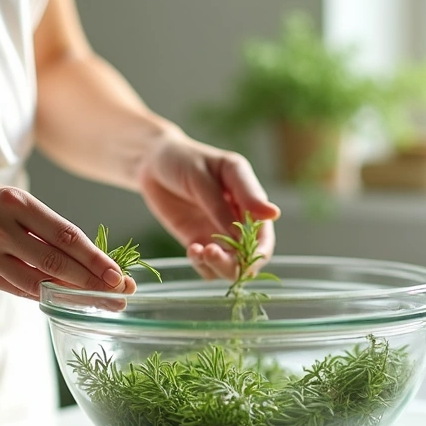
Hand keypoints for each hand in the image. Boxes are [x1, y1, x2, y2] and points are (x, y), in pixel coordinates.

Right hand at [0, 176, 131, 298]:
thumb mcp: (6, 199)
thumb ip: (39, 227)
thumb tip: (79, 257)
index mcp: (17, 202)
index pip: (67, 235)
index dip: (96, 259)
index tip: (119, 274)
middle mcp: (2, 226)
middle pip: (57, 262)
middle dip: (93, 283)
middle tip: (120, 295)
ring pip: (36, 281)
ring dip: (70, 296)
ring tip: (97, 305)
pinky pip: (13, 288)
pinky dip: (39, 297)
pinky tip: (60, 303)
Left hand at [137, 133, 279, 279]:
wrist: (153, 162)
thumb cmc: (188, 158)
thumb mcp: (217, 171)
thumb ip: (239, 196)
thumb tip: (272, 214)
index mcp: (250, 203)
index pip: (263, 239)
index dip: (257, 253)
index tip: (241, 254)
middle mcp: (237, 223)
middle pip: (247, 259)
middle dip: (233, 265)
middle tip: (210, 253)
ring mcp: (217, 235)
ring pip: (228, 267)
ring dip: (216, 267)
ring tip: (197, 250)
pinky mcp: (197, 242)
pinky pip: (206, 265)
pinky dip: (201, 265)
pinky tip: (191, 249)